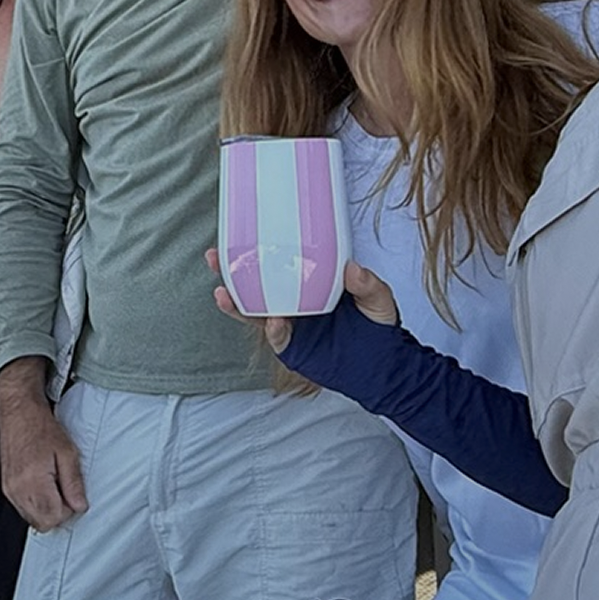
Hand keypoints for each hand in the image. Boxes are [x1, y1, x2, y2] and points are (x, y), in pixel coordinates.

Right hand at [0, 366, 86, 530]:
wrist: (18, 412)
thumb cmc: (41, 428)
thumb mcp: (67, 453)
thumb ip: (74, 483)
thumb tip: (79, 506)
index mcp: (34, 481)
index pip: (54, 518)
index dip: (68, 510)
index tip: (73, 495)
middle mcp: (18, 489)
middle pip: (42, 524)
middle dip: (58, 513)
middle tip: (65, 491)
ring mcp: (9, 490)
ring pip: (32, 519)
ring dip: (47, 510)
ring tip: (53, 485)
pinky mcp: (6, 487)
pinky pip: (23, 509)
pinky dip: (36, 504)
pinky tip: (43, 485)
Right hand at [209, 249, 397, 348]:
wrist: (383, 365)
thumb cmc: (377, 326)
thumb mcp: (378, 297)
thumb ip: (367, 283)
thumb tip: (352, 267)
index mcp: (307, 284)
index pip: (277, 265)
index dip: (257, 252)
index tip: (240, 234)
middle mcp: (292, 303)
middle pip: (254, 287)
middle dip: (230, 273)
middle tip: (215, 258)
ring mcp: (291, 326)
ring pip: (255, 314)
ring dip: (237, 304)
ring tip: (223, 293)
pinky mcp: (294, 349)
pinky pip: (277, 338)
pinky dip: (273, 330)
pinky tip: (274, 321)